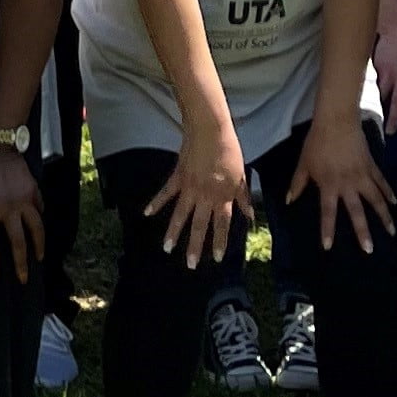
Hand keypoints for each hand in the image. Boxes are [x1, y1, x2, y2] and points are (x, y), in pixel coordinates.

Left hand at [0, 140, 43, 284]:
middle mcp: (10, 210)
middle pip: (18, 242)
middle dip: (21, 263)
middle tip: (24, 279)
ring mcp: (25, 201)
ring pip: (37, 229)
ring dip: (39, 245)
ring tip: (39, 257)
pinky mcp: (34, 191)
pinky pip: (40, 208)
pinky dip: (40, 216)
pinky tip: (40, 223)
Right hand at [146, 123, 250, 268]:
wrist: (210, 131)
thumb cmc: (230, 152)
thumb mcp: (241, 175)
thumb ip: (243, 197)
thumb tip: (250, 216)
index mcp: (223, 196)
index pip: (221, 224)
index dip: (219, 241)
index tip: (215, 258)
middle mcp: (205, 196)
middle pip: (199, 225)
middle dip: (194, 246)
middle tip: (190, 265)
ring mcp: (189, 187)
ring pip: (180, 214)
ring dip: (173, 232)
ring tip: (166, 248)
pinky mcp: (178, 177)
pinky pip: (166, 193)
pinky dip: (156, 202)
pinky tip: (146, 214)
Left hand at [293, 113, 394, 253]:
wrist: (337, 120)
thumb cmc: (317, 142)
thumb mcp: (304, 163)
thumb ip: (298, 183)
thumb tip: (289, 201)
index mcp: (329, 185)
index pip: (328, 212)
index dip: (327, 230)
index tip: (329, 247)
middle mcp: (347, 184)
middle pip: (357, 212)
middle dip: (363, 232)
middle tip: (369, 250)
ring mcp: (362, 176)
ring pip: (376, 200)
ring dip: (384, 216)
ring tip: (392, 232)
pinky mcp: (371, 166)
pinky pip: (381, 182)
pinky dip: (389, 192)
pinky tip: (395, 203)